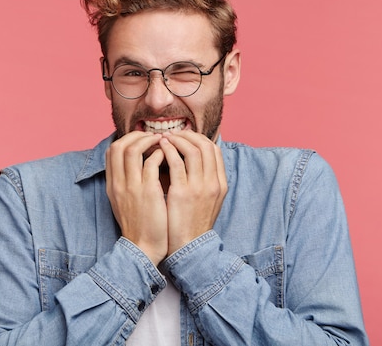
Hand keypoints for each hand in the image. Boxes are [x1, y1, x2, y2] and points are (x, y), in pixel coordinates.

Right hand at [105, 131, 168, 264]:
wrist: (143, 248)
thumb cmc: (140, 225)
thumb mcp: (125, 202)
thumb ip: (128, 182)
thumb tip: (140, 163)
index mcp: (112, 185)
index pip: (111, 151)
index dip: (127, 140)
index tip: (142, 140)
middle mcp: (118, 183)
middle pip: (117, 146)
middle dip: (136, 136)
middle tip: (153, 137)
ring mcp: (131, 187)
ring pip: (132, 149)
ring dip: (148, 141)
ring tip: (163, 143)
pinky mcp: (147, 192)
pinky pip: (151, 162)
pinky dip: (160, 154)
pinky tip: (170, 156)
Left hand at [159, 130, 227, 255]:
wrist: (189, 248)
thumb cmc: (193, 224)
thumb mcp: (208, 201)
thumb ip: (205, 181)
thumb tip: (194, 161)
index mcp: (220, 184)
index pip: (214, 150)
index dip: (199, 138)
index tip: (185, 136)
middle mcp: (213, 183)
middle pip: (205, 146)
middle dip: (188, 135)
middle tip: (172, 133)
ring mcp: (199, 188)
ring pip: (193, 150)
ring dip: (177, 139)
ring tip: (164, 138)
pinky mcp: (182, 193)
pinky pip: (176, 162)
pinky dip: (168, 150)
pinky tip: (160, 148)